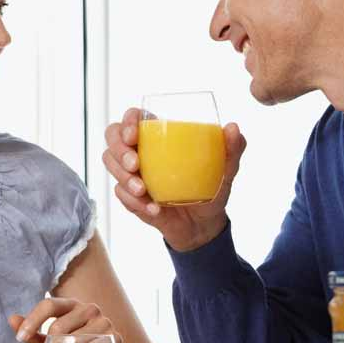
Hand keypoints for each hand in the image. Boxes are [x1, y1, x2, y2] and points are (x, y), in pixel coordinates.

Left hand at [9, 298, 123, 342]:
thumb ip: (32, 334)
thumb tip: (12, 319)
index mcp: (71, 305)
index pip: (49, 304)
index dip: (32, 320)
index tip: (20, 337)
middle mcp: (89, 308)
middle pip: (58, 326)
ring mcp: (104, 321)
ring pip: (72, 340)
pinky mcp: (114, 338)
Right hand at [102, 107, 246, 250]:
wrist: (203, 224)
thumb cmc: (211, 189)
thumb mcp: (226, 170)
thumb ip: (232, 149)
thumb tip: (233, 128)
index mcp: (159, 136)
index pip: (133, 118)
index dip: (127, 122)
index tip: (134, 136)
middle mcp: (141, 150)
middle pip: (112, 138)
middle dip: (118, 150)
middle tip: (135, 165)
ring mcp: (132, 173)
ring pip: (110, 164)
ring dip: (123, 177)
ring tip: (143, 191)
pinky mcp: (130, 196)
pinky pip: (120, 194)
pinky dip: (134, 202)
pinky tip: (154, 208)